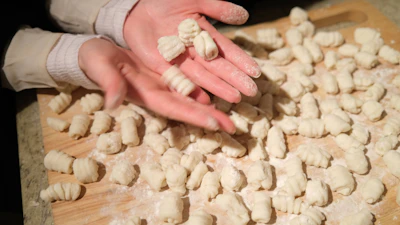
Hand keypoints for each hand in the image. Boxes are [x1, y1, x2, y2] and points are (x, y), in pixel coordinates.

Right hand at [78, 38, 234, 132]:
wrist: (98, 53)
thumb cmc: (96, 60)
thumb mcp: (101, 67)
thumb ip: (109, 83)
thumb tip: (112, 103)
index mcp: (145, 94)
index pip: (173, 108)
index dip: (193, 116)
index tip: (213, 124)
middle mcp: (159, 93)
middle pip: (188, 108)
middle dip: (209, 118)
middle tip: (232, 128)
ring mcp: (164, 84)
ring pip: (192, 97)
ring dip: (211, 107)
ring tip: (231, 115)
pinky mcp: (166, 74)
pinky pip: (188, 83)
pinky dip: (204, 89)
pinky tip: (218, 92)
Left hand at [123, 0, 260, 102]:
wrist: (137, 6)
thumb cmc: (167, 1)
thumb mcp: (194, 0)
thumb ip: (217, 8)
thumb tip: (244, 16)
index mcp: (204, 35)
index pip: (226, 50)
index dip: (241, 61)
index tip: (256, 73)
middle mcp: (194, 51)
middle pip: (217, 67)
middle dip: (234, 79)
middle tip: (251, 92)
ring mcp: (179, 60)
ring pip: (202, 76)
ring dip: (218, 87)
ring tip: (234, 97)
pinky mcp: (162, 66)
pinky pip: (178, 79)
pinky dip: (190, 89)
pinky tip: (203, 100)